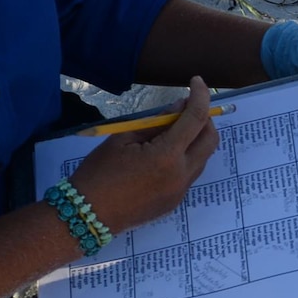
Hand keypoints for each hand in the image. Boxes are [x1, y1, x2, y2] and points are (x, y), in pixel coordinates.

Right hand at [70, 77, 220, 233]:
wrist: (87, 215)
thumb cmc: (100, 172)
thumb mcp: (123, 138)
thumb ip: (155, 122)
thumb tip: (179, 108)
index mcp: (167, 156)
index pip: (196, 118)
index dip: (200, 96)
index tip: (197, 81)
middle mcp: (181, 174)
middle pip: (210, 139)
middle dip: (204, 118)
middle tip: (186, 108)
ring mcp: (180, 191)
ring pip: (203, 158)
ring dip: (196, 139)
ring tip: (171, 131)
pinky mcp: (175, 202)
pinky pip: (190, 173)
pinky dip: (186, 157)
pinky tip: (163, 155)